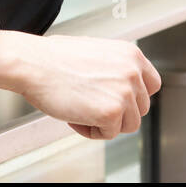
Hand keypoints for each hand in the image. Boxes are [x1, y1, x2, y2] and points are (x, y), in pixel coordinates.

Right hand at [0, 30, 160, 139]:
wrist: (34, 63)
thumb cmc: (54, 58)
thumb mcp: (96, 52)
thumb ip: (115, 68)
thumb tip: (120, 87)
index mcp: (131, 54)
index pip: (152, 84)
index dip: (136, 96)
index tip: (121, 101)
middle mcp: (133, 71)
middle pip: (141, 108)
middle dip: (118, 112)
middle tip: (91, 106)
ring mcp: (125, 92)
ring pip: (128, 124)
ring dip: (106, 123)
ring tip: (82, 111)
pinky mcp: (113, 111)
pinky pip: (109, 134)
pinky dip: (91, 131)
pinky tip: (75, 116)